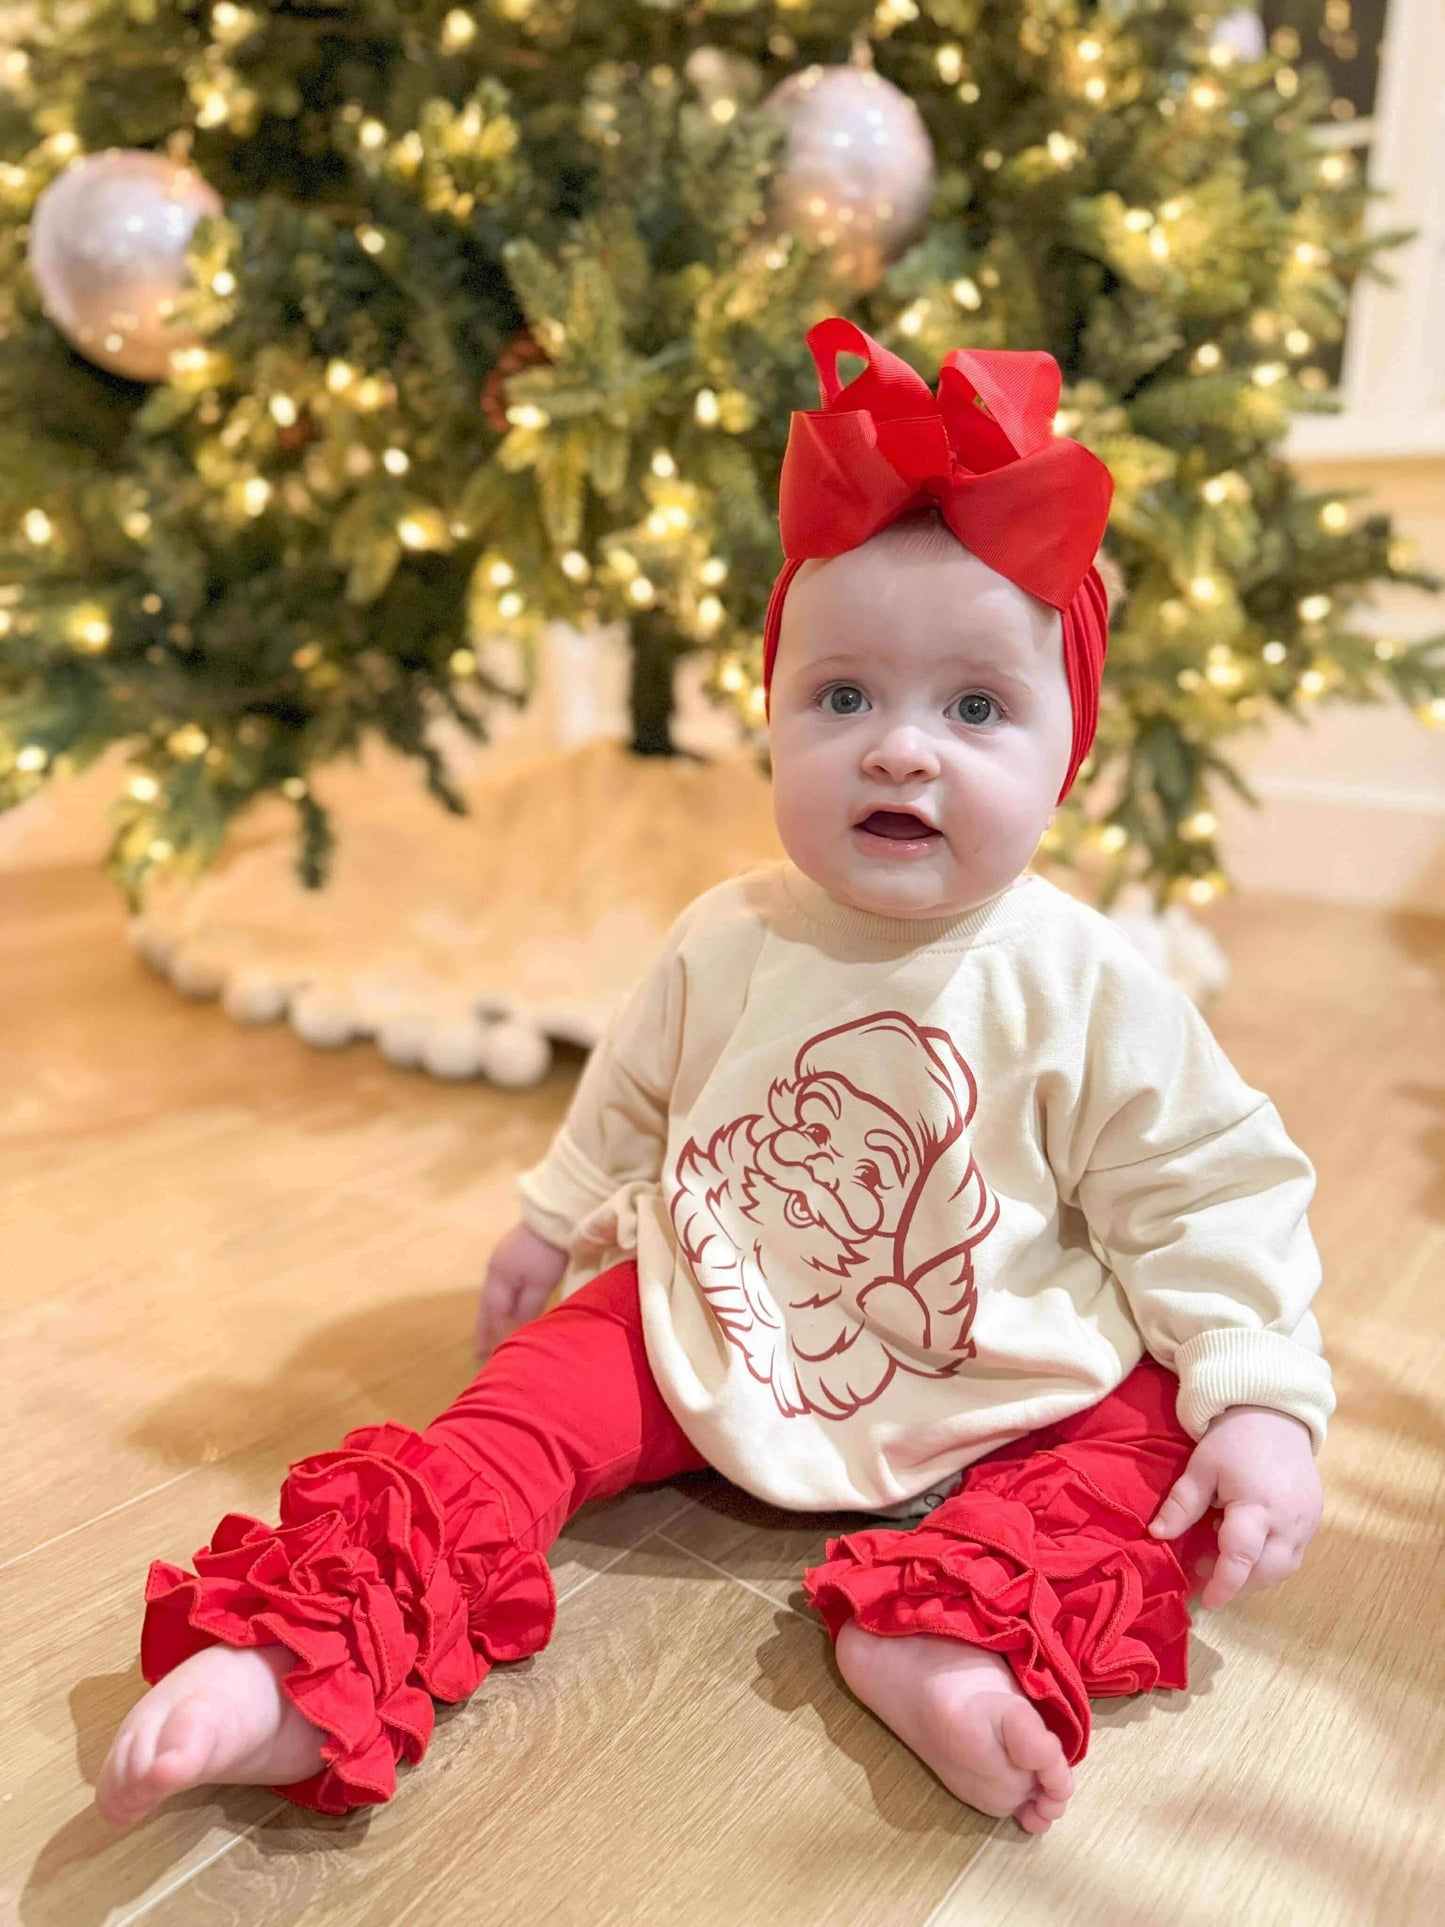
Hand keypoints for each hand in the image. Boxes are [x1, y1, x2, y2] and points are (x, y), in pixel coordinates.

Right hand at [476, 1221, 568, 1355]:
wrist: (552, 1219)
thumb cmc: (546, 1254)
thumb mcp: (540, 1284)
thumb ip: (528, 1307)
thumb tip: (518, 1326)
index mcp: (499, 1278)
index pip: (495, 1312)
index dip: (496, 1331)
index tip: (497, 1352)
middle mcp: (494, 1270)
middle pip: (486, 1305)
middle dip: (483, 1327)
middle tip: (478, 1350)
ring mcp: (501, 1261)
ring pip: (492, 1295)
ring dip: (490, 1315)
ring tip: (489, 1332)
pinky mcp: (511, 1255)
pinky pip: (500, 1286)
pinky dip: (500, 1302)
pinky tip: (506, 1307)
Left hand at [1147, 1403, 1321, 1610]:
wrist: (1276, 1413)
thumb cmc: (1234, 1438)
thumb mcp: (1201, 1467)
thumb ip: (1182, 1504)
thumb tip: (1156, 1535)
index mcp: (1257, 1505)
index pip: (1241, 1558)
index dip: (1223, 1584)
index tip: (1205, 1600)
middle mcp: (1289, 1520)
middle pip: (1266, 1571)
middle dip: (1238, 1583)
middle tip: (1205, 1569)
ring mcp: (1307, 1521)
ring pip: (1284, 1567)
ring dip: (1256, 1574)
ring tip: (1225, 1554)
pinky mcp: (1315, 1518)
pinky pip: (1295, 1553)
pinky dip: (1271, 1559)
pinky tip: (1249, 1541)